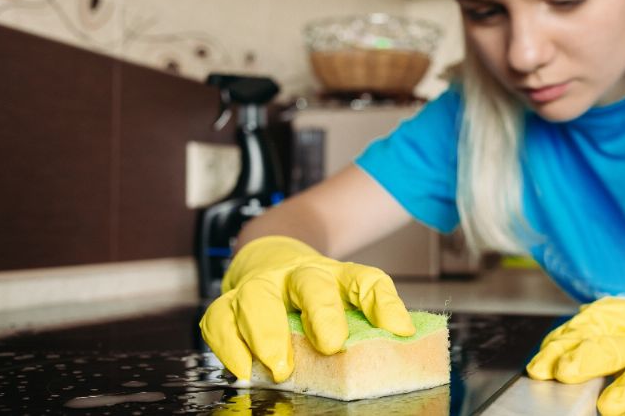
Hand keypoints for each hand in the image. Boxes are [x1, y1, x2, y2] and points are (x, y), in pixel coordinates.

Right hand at [199, 236, 414, 381]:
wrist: (269, 256)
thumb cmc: (314, 288)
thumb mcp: (348, 294)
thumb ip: (373, 312)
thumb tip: (404, 336)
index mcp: (335, 275)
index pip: (365, 280)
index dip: (383, 303)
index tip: (398, 329)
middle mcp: (297, 274)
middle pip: (310, 282)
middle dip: (320, 313)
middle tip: (330, 346)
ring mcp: (260, 284)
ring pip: (257, 297)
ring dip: (266, 332)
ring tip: (278, 366)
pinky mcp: (229, 300)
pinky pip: (220, 319)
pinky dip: (228, 345)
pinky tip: (243, 369)